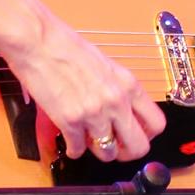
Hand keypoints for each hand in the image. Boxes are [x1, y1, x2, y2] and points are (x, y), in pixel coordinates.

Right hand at [4, 6, 165, 161]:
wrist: (37, 41)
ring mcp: (94, 113)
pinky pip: (77, 150)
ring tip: (89, 140)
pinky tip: (70, 140)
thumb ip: (117, 88)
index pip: (156, 123)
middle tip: (116, 147)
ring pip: (108, 153)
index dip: (146, 134)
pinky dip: (73, 149)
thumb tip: (122, 110)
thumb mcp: (105, 64)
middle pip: (138, 147)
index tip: (136, 134)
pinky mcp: (70, 121)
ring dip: (98, 150)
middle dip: (126, 151)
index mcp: (128, 84)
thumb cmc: (66, 45)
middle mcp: (116, 101)